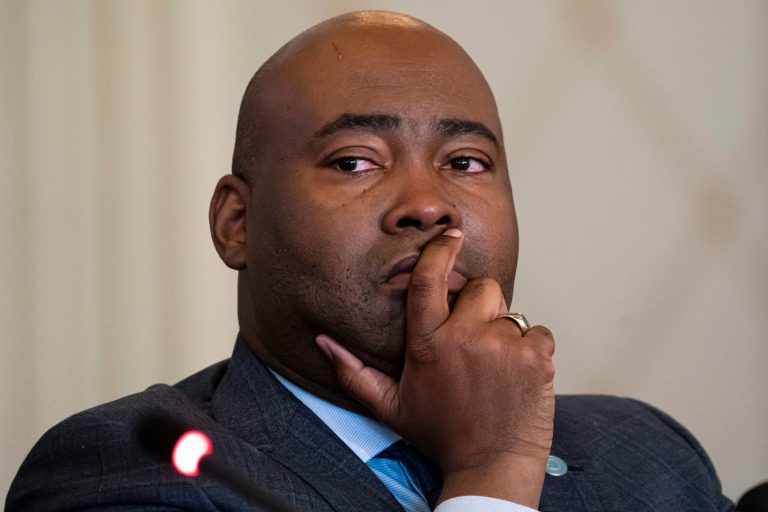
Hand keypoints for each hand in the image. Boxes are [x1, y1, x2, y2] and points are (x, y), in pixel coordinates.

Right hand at [316, 228, 554, 506]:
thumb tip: (323, 342)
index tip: (452, 234)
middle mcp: (464, 336)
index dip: (441, 250)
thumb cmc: (441, 435)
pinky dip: (532, 349)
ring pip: (511, 311)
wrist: (490, 467)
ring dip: (505, 332)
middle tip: (476, 340)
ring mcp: (502, 344)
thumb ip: (353, 372)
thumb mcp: (390, 406)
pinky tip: (517, 376)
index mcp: (427, 342)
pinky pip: (537, 332)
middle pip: (482, 287)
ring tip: (496, 368)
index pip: (428, 279)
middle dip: (481, 306)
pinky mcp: (535, 356)